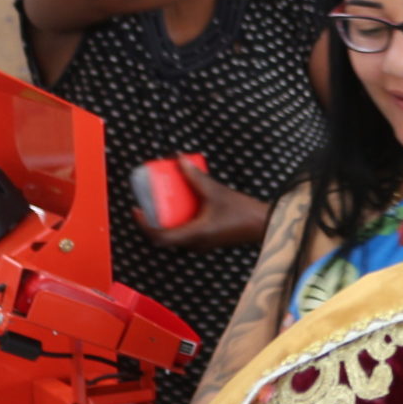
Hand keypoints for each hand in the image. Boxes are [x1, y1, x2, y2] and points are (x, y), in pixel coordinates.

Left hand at [137, 162, 273, 250]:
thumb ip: (196, 177)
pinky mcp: (209, 241)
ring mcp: (202, 244)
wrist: (265, 225)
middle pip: (164, 239)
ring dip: (164, 225)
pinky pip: (186, 236)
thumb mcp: (216, 191)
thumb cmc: (243, 211)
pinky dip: (177, 224)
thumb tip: (178, 158)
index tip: (137, 209)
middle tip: (146, 206)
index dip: (144, 225)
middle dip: (151, 223)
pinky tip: (180, 210)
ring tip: (160, 206)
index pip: (160, 237)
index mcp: (195, 235)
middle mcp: (196, 243)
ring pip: (175, 238)